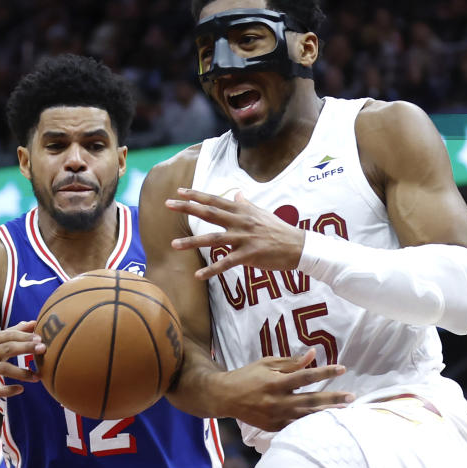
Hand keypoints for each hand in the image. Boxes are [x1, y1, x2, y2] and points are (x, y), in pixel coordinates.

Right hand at [0, 321, 44, 399]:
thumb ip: (15, 331)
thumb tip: (34, 322)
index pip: (9, 335)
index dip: (25, 336)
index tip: (40, 338)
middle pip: (7, 349)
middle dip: (26, 348)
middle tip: (43, 349)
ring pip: (3, 369)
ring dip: (22, 373)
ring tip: (37, 376)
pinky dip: (7, 390)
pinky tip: (20, 389)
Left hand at [166, 188, 305, 278]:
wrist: (298, 246)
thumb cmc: (279, 230)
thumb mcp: (262, 213)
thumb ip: (246, 204)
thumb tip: (237, 194)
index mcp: (243, 210)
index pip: (215, 200)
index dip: (197, 196)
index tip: (179, 192)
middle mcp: (241, 221)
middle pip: (209, 213)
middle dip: (188, 208)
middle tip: (168, 205)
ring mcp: (244, 238)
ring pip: (213, 239)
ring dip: (192, 242)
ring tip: (173, 244)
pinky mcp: (249, 256)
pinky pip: (226, 263)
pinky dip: (212, 270)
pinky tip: (198, 275)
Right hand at [217, 349, 353, 431]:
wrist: (225, 397)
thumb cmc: (247, 376)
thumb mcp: (267, 364)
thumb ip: (291, 362)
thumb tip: (313, 354)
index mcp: (276, 383)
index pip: (306, 376)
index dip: (325, 372)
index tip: (342, 369)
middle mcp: (278, 401)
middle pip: (311, 400)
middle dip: (333, 398)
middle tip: (351, 397)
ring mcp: (276, 417)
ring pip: (307, 416)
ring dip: (326, 413)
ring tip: (344, 411)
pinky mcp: (274, 427)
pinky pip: (297, 427)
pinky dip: (311, 425)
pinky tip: (325, 423)